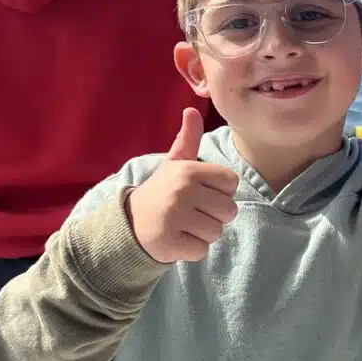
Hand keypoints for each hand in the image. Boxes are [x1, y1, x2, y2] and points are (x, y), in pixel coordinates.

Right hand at [126, 107, 239, 263]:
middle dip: (214, 216)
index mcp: (188, 170)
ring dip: (203, 234)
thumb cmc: (162, 192)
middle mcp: (182, 191)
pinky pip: (202, 251)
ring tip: (184, 226)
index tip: (201, 194)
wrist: (130, 223)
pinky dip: (192, 250)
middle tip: (192, 214)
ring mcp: (175, 217)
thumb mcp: (174, 164)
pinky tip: (177, 239)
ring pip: (216, 232)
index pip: (231, 183)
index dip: (220, 192)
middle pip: (229, 211)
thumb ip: (188, 140)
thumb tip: (191, 110)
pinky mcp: (170, 242)